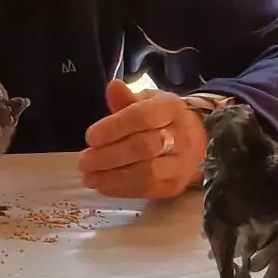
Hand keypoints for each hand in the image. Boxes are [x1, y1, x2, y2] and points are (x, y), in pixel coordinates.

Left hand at [79, 79, 206, 200]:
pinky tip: (102, 185)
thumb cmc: (162, 120)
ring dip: (113, 177)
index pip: (143, 117)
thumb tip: (113, 87)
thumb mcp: (146, 102)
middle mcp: (182, 136)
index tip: (90, 138)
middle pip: (144, 147)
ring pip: (147, 173)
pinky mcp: (176, 185)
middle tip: (84, 161)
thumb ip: (126, 99)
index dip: (114, 128)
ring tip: (89, 177)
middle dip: (110, 156)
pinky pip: (147, 190)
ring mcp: (182, 164)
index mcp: (172, 109)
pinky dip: (121, 189)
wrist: (194, 141)